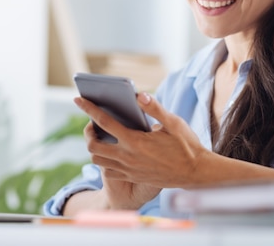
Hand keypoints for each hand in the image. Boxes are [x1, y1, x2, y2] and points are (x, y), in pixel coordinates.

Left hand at [75, 92, 208, 188]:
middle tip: (92, 124)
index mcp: (135, 141)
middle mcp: (128, 157)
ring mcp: (129, 170)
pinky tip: (113, 151)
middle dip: (87, 133)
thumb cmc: (186, 145)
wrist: (196, 173)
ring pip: (97, 161)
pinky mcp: (132, 177)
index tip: (77, 98)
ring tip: (102, 137)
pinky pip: (108, 171)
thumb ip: (154, 108)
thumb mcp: (173, 123)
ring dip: (95, 148)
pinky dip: (105, 161)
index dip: (88, 108)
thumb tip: (138, 94)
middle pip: (93, 146)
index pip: (104, 122)